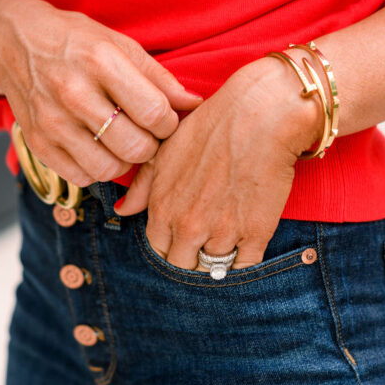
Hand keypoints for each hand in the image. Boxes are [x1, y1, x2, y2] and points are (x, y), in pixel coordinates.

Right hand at [0, 0, 203, 185]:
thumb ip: (158, 78)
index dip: (169, 124)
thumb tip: (193, 105)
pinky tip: (97, 148)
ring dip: (125, 162)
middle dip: (151, 146)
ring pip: (109, 170)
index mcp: (100, 61)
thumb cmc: (74, 40)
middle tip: (147, 134)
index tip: (165, 119)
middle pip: (135, 147)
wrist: (12, 40)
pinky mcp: (37, 143)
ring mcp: (52, 121)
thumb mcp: (118, 44)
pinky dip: (96, 170)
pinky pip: (82, 177)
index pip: (154, 112)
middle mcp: (73, 92)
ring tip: (123, 142)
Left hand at [114, 55, 324, 269]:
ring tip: (228, 238)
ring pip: (213, 269)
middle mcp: (188, 227)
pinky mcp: (256, 234)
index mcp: (162, 208)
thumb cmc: (211, 126)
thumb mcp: (166, 151)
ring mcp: (222, 233)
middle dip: (192, 256)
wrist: (261, 115)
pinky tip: (246, 242)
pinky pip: (244, 267)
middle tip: (206, 239)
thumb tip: (123, 210)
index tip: (183, 235)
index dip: (170, 244)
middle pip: (183, 265)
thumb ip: (143, 186)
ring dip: (219, 260)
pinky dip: (244, 261)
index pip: (158, 250)